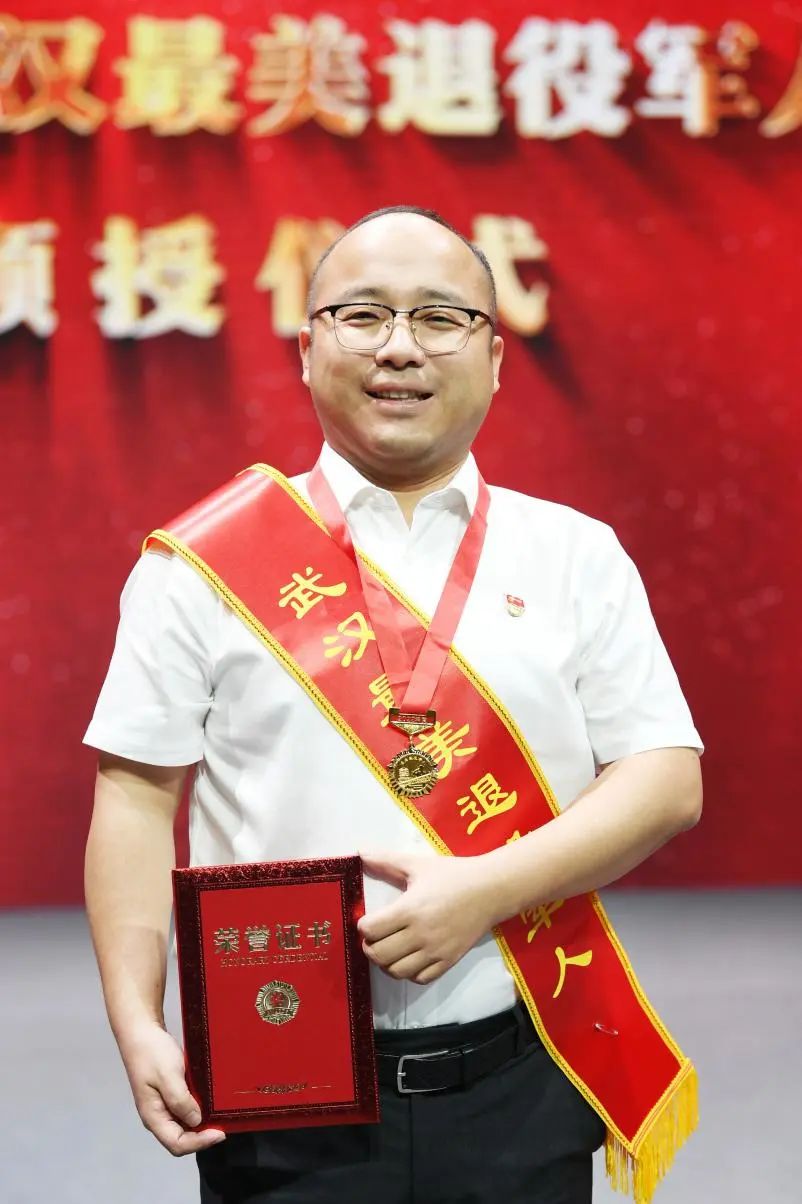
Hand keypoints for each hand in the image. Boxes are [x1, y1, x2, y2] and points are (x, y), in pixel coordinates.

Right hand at [119, 1021, 225, 1155]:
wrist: (142, 1031)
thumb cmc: (152, 1053)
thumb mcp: (169, 1076)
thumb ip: (181, 1101)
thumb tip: (197, 1121)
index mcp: (153, 1117)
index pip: (177, 1144)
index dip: (199, 1143)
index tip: (220, 1132)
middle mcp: (157, 1116)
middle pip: (181, 1139)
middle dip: (202, 1136)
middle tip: (223, 1125)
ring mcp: (162, 1106)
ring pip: (183, 1126)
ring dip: (201, 1125)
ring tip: (219, 1116)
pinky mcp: (168, 1094)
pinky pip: (184, 1111)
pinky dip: (198, 1111)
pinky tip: (210, 1103)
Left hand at [358, 850, 499, 984]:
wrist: (491, 890)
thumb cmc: (453, 875)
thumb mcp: (418, 864)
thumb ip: (386, 860)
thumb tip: (360, 852)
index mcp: (410, 909)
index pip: (370, 930)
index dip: (363, 926)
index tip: (368, 920)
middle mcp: (420, 934)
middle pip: (379, 954)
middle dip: (369, 946)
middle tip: (374, 937)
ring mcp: (435, 951)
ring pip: (396, 972)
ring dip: (386, 963)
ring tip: (389, 949)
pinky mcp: (448, 962)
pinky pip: (419, 979)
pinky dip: (408, 973)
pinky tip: (409, 957)